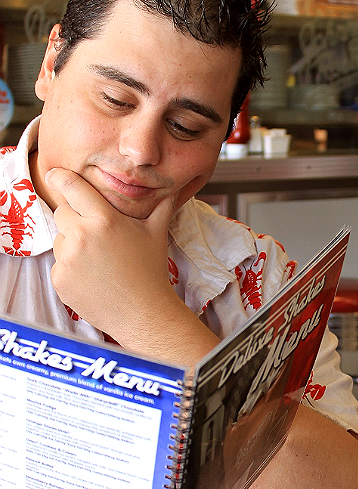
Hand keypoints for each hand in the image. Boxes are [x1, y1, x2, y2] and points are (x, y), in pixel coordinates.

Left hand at [45, 167, 177, 344]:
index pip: (72, 187)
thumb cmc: (151, 272)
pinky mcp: (60, 280)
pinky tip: (93, 277)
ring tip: (99, 261)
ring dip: (72, 245)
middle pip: (62, 212)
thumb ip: (160, 208)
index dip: (61, 178)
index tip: (55, 175)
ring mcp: (67, 260)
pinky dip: (70, 269)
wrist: (143, 313)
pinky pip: (58, 265)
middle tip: (96, 236)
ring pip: (60, 240)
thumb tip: (170, 192)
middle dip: (75, 218)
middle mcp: (81, 236)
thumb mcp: (157, 234)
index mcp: (104, 220)